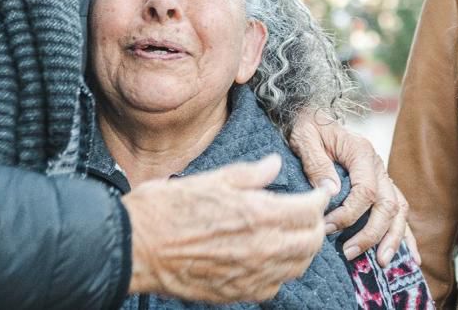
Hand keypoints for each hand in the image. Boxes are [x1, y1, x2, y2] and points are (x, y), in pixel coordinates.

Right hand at [122, 155, 328, 303]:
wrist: (136, 247)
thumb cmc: (166, 209)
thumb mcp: (209, 179)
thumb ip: (249, 175)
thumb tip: (273, 165)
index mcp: (256, 214)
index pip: (308, 209)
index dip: (320, 197)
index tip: (322, 191)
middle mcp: (261, 249)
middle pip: (310, 242)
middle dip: (317, 224)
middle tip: (311, 212)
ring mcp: (251, 275)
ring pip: (297, 266)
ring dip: (303, 249)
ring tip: (296, 234)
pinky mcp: (237, 293)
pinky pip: (275, 285)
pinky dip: (282, 270)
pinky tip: (271, 257)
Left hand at [288, 107, 418, 266]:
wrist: (312, 115)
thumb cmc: (307, 127)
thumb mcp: (305, 139)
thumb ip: (317, 163)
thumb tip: (331, 192)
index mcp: (361, 152)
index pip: (365, 191)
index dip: (350, 214)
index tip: (328, 227)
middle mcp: (378, 165)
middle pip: (387, 205)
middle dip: (371, 233)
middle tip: (349, 253)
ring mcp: (383, 175)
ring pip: (399, 211)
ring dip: (392, 239)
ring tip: (381, 262)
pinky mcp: (382, 185)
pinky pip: (400, 211)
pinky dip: (405, 234)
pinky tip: (411, 256)